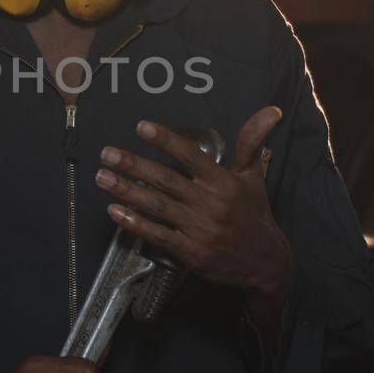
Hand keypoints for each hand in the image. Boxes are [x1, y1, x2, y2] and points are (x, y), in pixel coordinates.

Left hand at [94, 109, 292, 304]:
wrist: (265, 262)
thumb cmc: (255, 214)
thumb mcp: (253, 176)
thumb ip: (251, 142)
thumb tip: (271, 111)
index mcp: (223, 182)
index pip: (190, 155)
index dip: (166, 140)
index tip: (140, 127)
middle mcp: (210, 203)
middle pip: (166, 179)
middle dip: (133, 164)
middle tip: (107, 153)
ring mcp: (199, 229)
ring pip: (157, 205)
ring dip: (126, 190)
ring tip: (102, 177)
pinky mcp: (191, 252)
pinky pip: (158, 234)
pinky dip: (135, 223)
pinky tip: (115, 211)